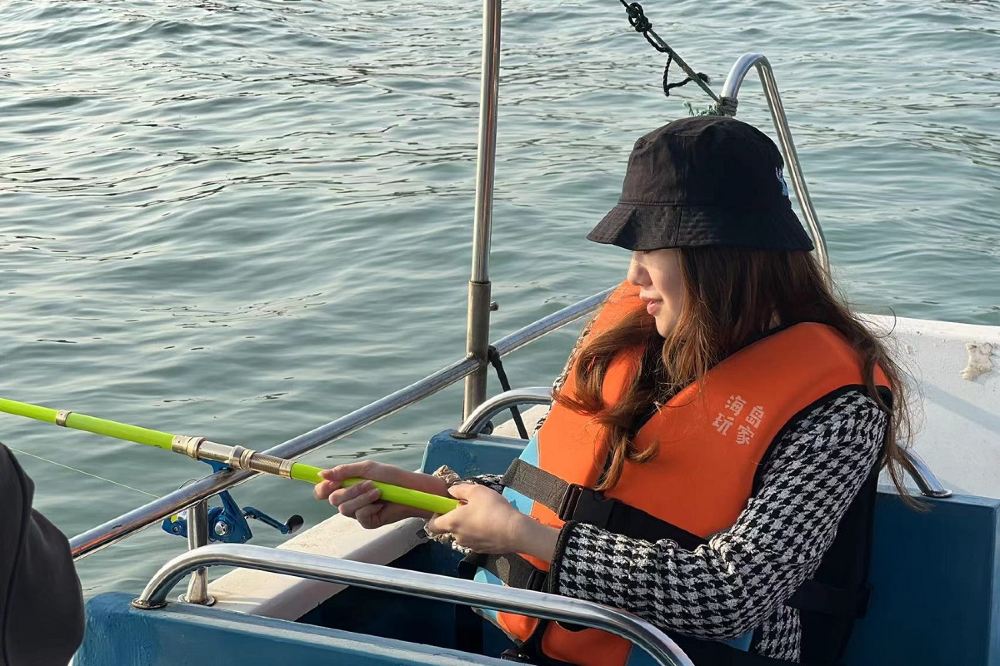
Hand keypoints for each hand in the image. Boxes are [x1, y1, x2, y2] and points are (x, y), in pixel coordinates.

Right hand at [313, 461, 449, 528]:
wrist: (411, 489)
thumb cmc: (392, 477)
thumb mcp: (368, 469)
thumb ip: (345, 471)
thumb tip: (321, 474)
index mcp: (347, 485)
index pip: (324, 490)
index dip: (322, 488)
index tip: (328, 484)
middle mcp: (350, 499)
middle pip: (333, 500)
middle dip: (349, 490)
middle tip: (368, 483)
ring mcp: (358, 512)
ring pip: (344, 509)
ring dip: (361, 498)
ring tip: (378, 491)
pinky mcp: (368, 522)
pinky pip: (360, 516)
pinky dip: (370, 507)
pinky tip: (380, 504)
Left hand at [425, 484, 558, 560]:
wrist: (515, 531)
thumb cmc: (493, 509)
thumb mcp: (477, 491)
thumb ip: (460, 489)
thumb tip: (451, 492)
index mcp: (452, 523)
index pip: (432, 525)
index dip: (435, 516)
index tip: (446, 508)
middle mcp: (457, 537)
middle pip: (450, 528)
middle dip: (457, 518)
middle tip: (471, 507)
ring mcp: (469, 546)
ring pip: (463, 534)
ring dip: (468, 526)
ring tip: (484, 516)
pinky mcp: (482, 551)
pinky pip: (475, 540)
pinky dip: (479, 533)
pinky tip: (492, 525)